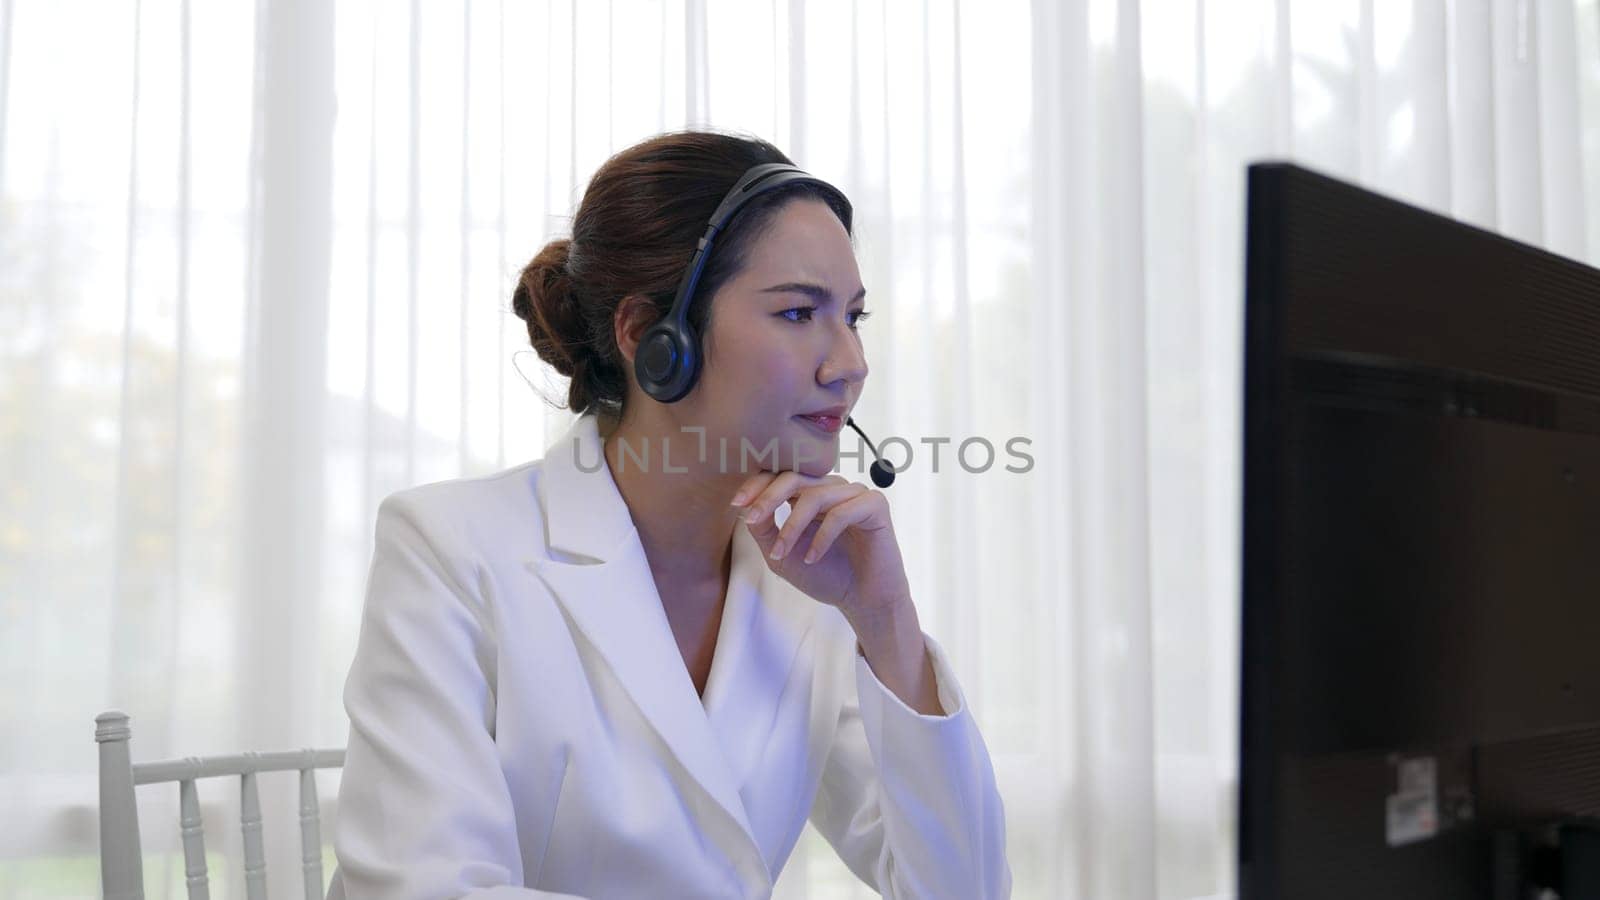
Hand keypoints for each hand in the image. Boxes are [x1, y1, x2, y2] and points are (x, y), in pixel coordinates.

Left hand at [730, 471, 911, 620]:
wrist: (862, 601)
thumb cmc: (826, 576)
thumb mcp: (782, 555)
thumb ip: (764, 530)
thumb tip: (745, 508)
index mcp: (812, 494)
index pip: (781, 476)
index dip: (757, 486)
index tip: (736, 504)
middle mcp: (833, 488)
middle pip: (795, 477)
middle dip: (768, 497)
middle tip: (752, 518)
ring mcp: (856, 494)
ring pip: (816, 495)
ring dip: (793, 526)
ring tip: (782, 553)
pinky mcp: (875, 505)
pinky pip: (842, 512)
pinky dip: (822, 536)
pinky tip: (812, 558)